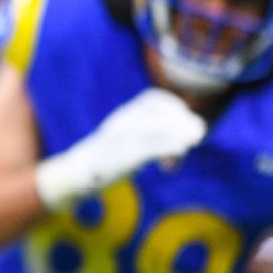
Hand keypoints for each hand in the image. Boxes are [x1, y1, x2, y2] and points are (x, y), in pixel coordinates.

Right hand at [35, 87, 207, 208]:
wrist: (74, 175)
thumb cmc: (104, 160)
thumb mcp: (124, 140)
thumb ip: (149, 136)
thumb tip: (181, 139)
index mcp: (123, 115)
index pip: (153, 98)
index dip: (175, 105)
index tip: (187, 120)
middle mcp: (122, 122)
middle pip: (159, 111)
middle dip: (183, 119)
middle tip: (198, 135)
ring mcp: (122, 139)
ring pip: (157, 127)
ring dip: (180, 131)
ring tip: (196, 140)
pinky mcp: (122, 157)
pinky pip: (149, 148)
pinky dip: (169, 146)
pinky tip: (182, 151)